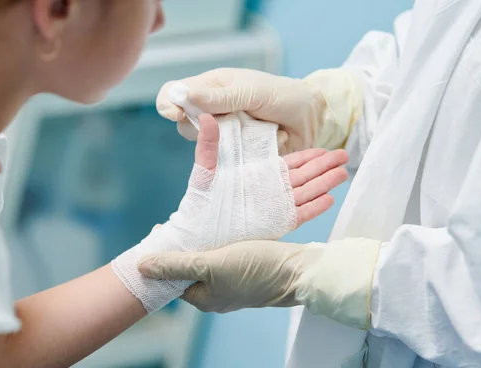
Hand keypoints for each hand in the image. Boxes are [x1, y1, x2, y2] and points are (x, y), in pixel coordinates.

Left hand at [139, 238, 380, 329]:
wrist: (302, 271)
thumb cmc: (257, 268)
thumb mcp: (213, 264)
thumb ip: (177, 265)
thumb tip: (141, 267)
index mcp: (205, 296)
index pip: (173, 276)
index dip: (163, 254)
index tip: (160, 229)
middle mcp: (219, 293)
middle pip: (191, 267)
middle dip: (183, 244)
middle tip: (177, 220)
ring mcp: (236, 283)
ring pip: (210, 259)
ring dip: (202, 239)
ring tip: (195, 219)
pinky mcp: (251, 271)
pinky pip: (227, 254)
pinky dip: (221, 240)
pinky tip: (221, 226)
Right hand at [157, 69, 326, 153]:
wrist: (312, 119)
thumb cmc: (282, 96)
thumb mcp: (250, 91)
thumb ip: (217, 96)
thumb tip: (180, 95)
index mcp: (209, 90)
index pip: (171, 95)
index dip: (169, 105)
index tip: (179, 114)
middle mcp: (211, 114)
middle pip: (185, 127)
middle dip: (205, 129)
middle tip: (231, 121)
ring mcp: (223, 138)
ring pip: (205, 149)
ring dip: (230, 142)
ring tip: (255, 130)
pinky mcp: (236, 158)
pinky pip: (228, 164)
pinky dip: (246, 156)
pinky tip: (264, 143)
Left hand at [195, 114, 348, 226]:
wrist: (199, 231)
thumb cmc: (201, 201)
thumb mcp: (205, 168)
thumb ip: (209, 144)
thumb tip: (207, 116)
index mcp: (260, 176)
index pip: (290, 164)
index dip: (308, 156)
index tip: (325, 148)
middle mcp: (272, 190)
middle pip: (305, 176)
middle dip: (325, 166)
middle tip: (344, 155)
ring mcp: (276, 207)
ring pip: (307, 192)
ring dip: (325, 182)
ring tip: (343, 172)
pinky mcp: (277, 223)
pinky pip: (300, 213)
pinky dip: (315, 207)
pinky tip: (330, 198)